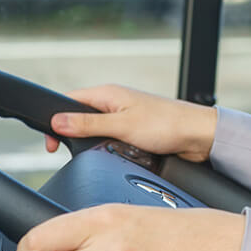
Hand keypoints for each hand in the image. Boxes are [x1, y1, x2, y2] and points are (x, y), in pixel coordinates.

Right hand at [45, 85, 217, 161]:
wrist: (199, 136)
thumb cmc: (167, 124)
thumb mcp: (121, 125)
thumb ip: (88, 124)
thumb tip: (57, 121)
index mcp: (107, 93)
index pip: (68, 101)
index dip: (54, 120)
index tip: (51, 143)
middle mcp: (114, 102)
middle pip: (79, 117)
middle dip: (71, 135)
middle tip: (64, 154)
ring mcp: (123, 117)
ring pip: (94, 131)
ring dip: (90, 144)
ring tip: (92, 155)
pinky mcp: (133, 131)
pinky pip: (110, 140)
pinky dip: (106, 149)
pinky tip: (109, 157)